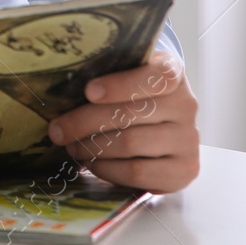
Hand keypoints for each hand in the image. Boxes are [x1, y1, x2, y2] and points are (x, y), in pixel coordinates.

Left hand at [46, 50, 199, 193]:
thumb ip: (105, 76)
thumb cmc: (134, 97)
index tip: (88, 91)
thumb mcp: (124, 77)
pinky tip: (92, 163)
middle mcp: (186, 105)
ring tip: (71, 146)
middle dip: (85, 122)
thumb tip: (62, 89)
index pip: (155, 76)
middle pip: (129, 114)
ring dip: (92, 147)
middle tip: (57, 130)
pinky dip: (107, 169)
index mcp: (172, 72)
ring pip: (130, 143)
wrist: (164, 129)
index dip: (120, 84)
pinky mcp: (185, 170)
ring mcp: (188, 139)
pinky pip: (137, 172)